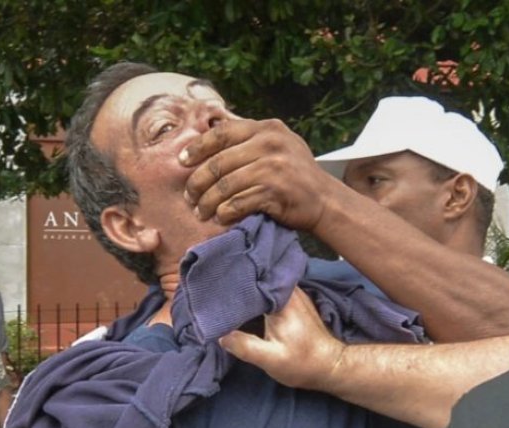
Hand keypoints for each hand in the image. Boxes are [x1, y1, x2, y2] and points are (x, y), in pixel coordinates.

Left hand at [180, 118, 343, 228]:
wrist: (326, 200)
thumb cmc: (296, 175)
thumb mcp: (279, 145)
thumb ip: (250, 139)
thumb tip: (208, 135)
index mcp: (267, 128)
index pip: (221, 133)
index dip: (197, 148)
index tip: (182, 161)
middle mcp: (270, 144)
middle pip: (218, 162)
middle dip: (198, 182)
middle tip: (189, 196)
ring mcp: (274, 168)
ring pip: (224, 185)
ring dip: (207, 202)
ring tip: (201, 212)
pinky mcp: (275, 192)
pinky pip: (237, 203)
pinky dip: (225, 213)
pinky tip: (221, 217)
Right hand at [220, 287, 344, 389]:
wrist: (331, 365)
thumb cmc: (302, 363)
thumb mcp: (270, 359)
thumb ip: (245, 346)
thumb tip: (220, 334)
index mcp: (281, 300)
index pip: (251, 280)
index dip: (231, 281)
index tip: (212, 284)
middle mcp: (289, 290)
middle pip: (258, 277)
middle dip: (238, 280)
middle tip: (215, 285)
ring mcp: (294, 293)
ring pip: (265, 282)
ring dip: (248, 285)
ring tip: (226, 289)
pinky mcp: (295, 301)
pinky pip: (272, 289)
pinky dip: (258, 292)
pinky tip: (245, 298)